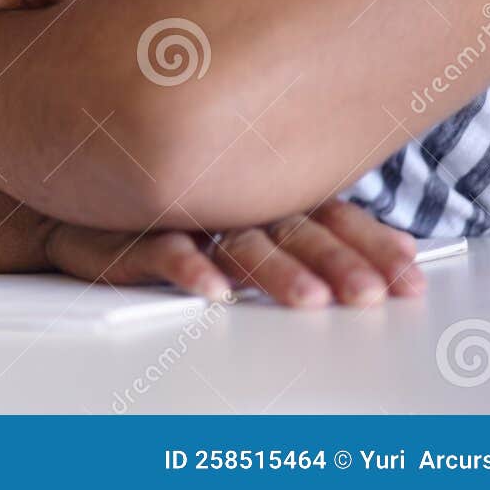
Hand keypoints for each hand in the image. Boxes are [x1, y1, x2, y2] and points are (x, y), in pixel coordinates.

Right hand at [42, 198, 424, 307]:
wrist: (82, 189)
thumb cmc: (177, 203)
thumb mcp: (253, 213)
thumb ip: (318, 226)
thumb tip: (405, 247)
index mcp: (269, 188)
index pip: (329, 215)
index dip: (369, 244)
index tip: (407, 277)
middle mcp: (233, 194)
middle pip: (293, 228)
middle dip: (334, 263)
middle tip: (366, 295)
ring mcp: (186, 209)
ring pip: (238, 239)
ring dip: (273, 271)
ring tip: (307, 300)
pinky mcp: (135, 224)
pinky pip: (164, 246)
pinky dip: (189, 266)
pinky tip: (214, 290)